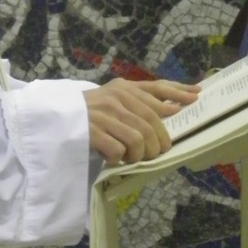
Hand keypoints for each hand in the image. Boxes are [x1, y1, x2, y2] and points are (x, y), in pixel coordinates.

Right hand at [83, 78, 200, 165]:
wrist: (52, 118)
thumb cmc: (87, 113)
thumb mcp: (112, 99)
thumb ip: (137, 101)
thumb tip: (174, 108)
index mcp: (122, 88)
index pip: (156, 88)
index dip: (177, 93)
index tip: (196, 97)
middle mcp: (115, 98)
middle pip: (151, 122)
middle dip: (159, 141)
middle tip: (158, 152)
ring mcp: (103, 115)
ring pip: (138, 140)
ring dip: (139, 154)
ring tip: (132, 158)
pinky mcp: (93, 132)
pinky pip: (119, 151)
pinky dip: (120, 159)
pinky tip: (113, 158)